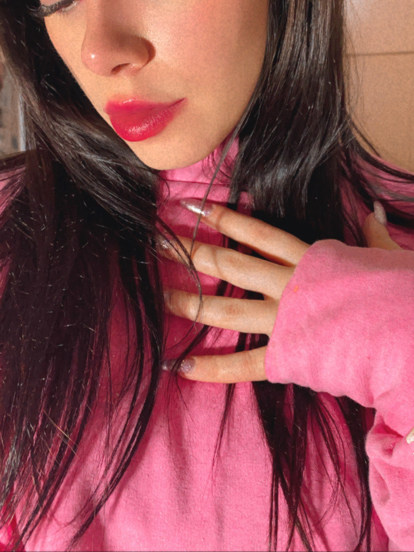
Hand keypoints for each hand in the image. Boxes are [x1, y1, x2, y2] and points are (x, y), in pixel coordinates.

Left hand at [163, 200, 400, 383]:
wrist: (411, 336)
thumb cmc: (402, 293)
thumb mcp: (388, 254)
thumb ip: (372, 230)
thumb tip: (373, 205)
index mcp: (310, 258)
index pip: (256, 232)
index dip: (222, 218)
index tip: (193, 207)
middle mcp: (289, 285)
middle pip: (230, 266)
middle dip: (191, 252)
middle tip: (158, 242)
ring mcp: (285, 322)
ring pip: (227, 310)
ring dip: (192, 303)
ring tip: (161, 296)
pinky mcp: (288, 358)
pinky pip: (243, 365)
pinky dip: (212, 369)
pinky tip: (181, 368)